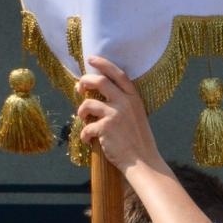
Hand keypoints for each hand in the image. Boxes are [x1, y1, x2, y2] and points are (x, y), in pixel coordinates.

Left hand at [75, 56, 167, 176]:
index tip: (91, 59)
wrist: (143, 162)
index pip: (118, 74)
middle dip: (84, 82)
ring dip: (81, 111)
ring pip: (87, 104)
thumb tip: (100, 97)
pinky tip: (88, 141)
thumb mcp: (137, 117)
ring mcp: (115, 114)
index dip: (103, 64)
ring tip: (83, 118)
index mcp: (134, 99)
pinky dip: (85, 135)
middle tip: (79, 88)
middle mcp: (125, 103)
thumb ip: (124, 105)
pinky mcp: (105, 128)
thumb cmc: (139, 142)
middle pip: (98, 81)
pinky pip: (86, 127)